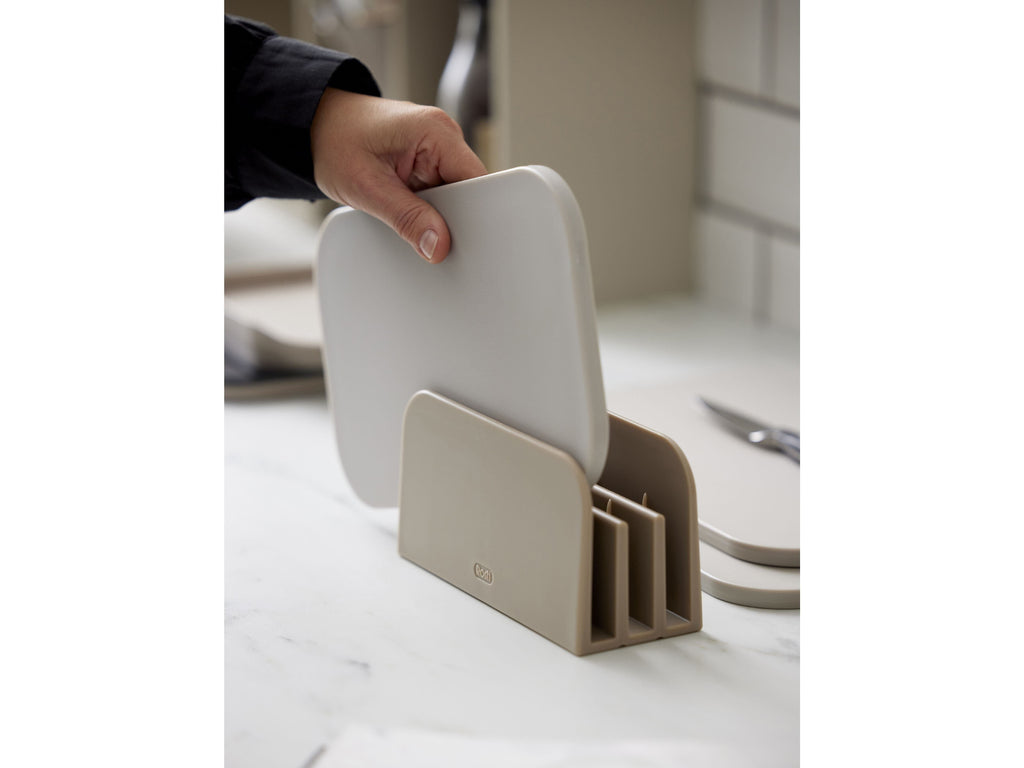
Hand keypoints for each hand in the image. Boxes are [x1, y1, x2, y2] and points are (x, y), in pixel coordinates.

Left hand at [310, 88, 486, 262]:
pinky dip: (428, 209)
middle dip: (453, 218)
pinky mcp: (428, 161)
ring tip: (413, 223)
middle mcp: (443, 136)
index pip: (476, 180)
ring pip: (456, 195)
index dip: (474, 214)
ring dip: (437, 214)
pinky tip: (411, 215)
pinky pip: (441, 193)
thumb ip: (406, 218)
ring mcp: (437, 149)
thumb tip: (438, 245)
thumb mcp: (366, 187)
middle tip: (429, 240)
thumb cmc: (334, 140)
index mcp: (435, 131)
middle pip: (470, 190)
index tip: (459, 241)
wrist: (315, 124)